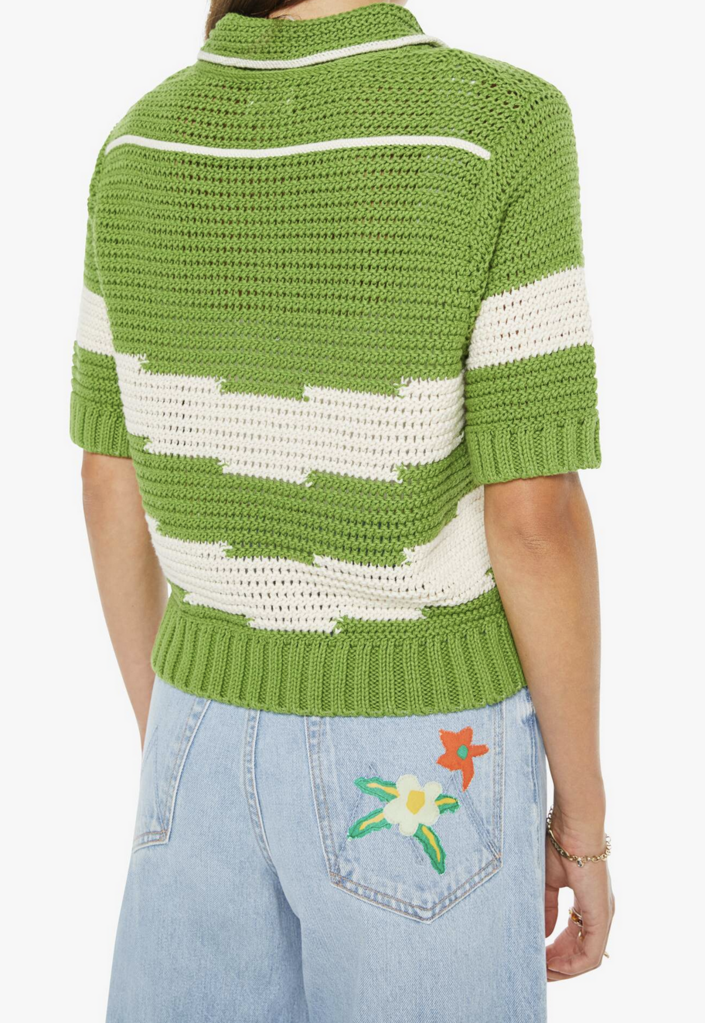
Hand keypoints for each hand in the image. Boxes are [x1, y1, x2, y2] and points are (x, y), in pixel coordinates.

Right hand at [545, 818, 614, 980]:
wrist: (572, 829)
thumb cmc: (559, 846)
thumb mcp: (548, 882)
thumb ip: (547, 909)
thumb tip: (543, 933)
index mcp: (588, 903)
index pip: (575, 937)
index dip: (556, 951)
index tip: (537, 956)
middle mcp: (599, 913)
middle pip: (581, 953)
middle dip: (558, 965)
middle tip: (537, 970)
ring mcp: (602, 917)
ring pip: (587, 959)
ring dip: (563, 969)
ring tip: (541, 971)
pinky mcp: (601, 918)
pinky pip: (590, 955)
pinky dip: (571, 966)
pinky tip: (553, 966)